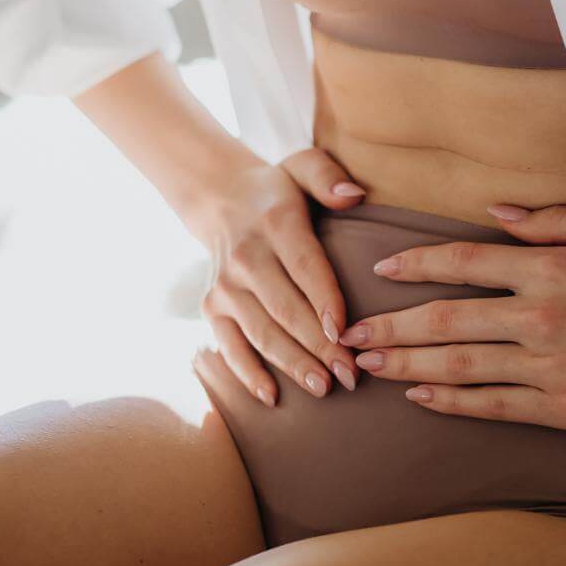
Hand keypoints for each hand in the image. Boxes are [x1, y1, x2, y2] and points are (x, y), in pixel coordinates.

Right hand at [191, 148, 364, 405]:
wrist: (220, 199)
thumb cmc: (278, 191)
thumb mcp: (301, 167)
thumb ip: (327, 176)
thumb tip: (353, 195)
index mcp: (275, 223)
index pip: (304, 266)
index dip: (324, 301)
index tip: (347, 333)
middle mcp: (246, 256)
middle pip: (285, 307)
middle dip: (319, 345)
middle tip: (351, 375)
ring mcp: (225, 285)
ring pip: (261, 331)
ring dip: (292, 363)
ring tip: (324, 388)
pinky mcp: (212, 306)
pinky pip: (228, 345)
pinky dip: (247, 373)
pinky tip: (272, 397)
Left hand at [338, 203, 565, 432]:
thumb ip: (557, 220)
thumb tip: (496, 208)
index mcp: (550, 268)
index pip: (461, 261)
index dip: (414, 264)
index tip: (380, 269)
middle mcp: (540, 315)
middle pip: (443, 318)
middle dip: (388, 324)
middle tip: (347, 331)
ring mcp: (551, 366)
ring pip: (458, 364)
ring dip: (405, 362)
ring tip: (366, 362)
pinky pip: (495, 406)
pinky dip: (452, 401)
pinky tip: (419, 396)